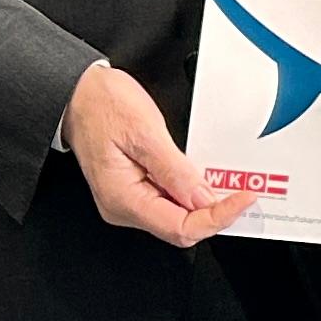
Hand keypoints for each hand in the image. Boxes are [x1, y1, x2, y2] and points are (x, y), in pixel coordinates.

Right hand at [66, 62, 249, 245]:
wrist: (76, 93)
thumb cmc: (101, 106)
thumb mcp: (145, 132)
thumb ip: (175, 170)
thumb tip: (204, 200)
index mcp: (123, 199)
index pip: (181, 228)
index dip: (217, 217)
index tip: (243, 198)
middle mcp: (123, 208)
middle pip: (181, 228)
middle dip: (214, 213)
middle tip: (243, 192)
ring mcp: (128, 201)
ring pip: (178, 218)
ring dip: (206, 205)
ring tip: (229, 186)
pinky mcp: (134, 190)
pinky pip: (169, 202)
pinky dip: (191, 194)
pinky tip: (205, 180)